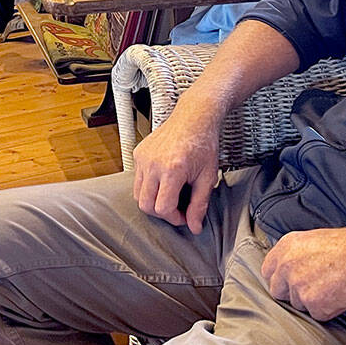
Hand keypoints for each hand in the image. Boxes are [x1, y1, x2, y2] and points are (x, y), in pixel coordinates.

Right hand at [132, 102, 220, 232]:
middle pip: (145, 205)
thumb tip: (194, 227)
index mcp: (172, 170)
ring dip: (153, 200)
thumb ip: (200, 204)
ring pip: (137, 194)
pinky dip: (148, 185)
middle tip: (177, 208)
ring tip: (171, 194)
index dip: (174, 218)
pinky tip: (164, 179)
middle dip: (161, 213)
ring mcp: (143, 158)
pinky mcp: (138, 153)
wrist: (194, 117)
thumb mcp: (208, 177)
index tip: (185, 216)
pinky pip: (137, 179)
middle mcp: (153, 164)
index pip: (162, 208)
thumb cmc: (203, 144)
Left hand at [260, 226, 345, 320]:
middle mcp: (287, 267)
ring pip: (298, 305)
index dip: (280, 279)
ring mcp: (298, 287)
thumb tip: (288, 269)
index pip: (267, 271)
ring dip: (312, 301)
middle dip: (292, 294)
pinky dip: (328, 310)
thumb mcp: (313, 239)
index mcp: (286, 247)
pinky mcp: (313, 304)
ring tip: (332, 287)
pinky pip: (317, 314)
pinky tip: (340, 295)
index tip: (288, 282)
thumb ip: (295, 254)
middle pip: (278, 292)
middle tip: (313, 288)